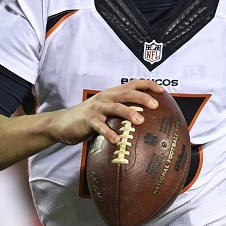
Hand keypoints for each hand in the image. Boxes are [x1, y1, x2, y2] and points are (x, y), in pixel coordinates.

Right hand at [47, 80, 164, 145]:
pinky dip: (109, 133)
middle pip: (127, 93)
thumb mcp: (107, 112)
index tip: (162, 91)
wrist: (63, 123)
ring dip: (129, 113)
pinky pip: (100, 127)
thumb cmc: (90, 119)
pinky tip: (117, 140)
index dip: (147, 85)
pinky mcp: (88, 120)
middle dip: (142, 97)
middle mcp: (106, 98)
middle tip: (155, 105)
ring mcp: (97, 108)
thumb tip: (147, 122)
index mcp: (112, 94)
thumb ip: (123, 113)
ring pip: (115, 107)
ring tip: (140, 121)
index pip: (133, 84)